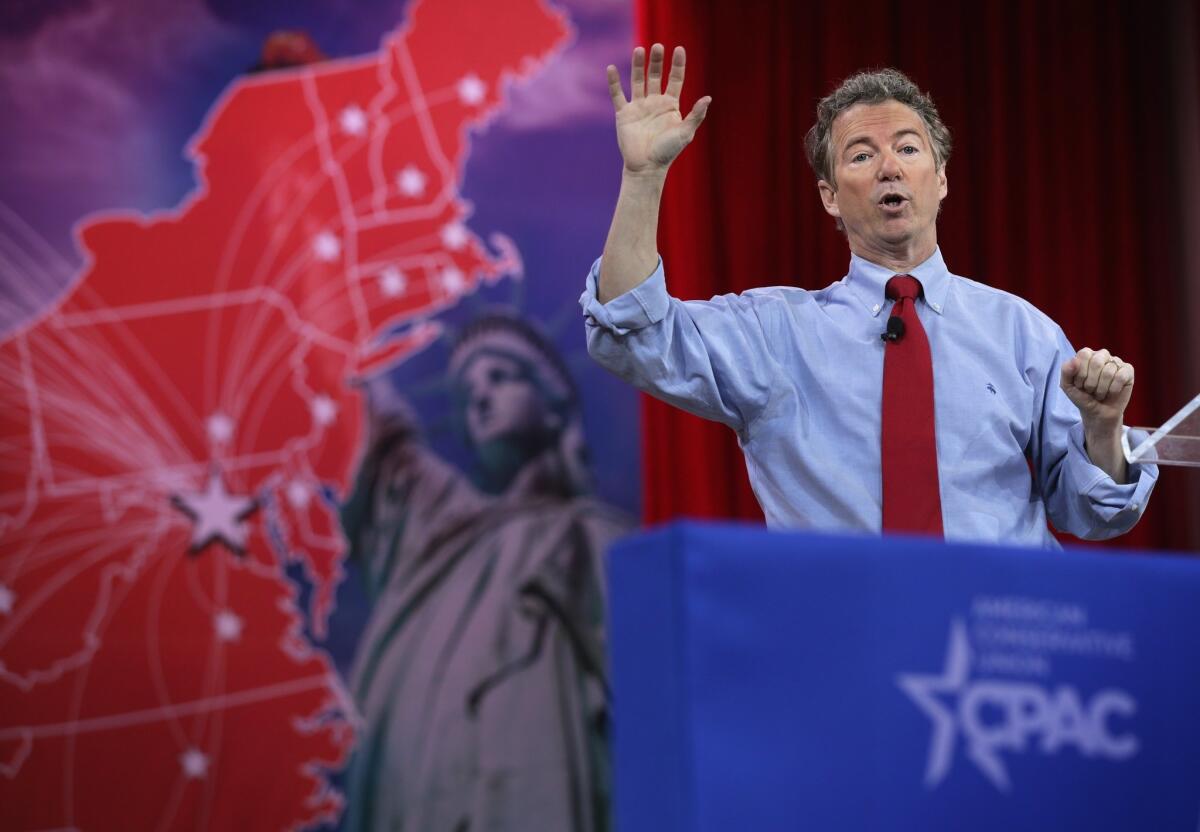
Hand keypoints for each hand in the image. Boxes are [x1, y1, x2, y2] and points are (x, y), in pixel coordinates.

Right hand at [607, 44, 710, 175]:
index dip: (677, 64)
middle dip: (657, 61)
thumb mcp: (685, 133)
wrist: (646, 167)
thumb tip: (708, 98)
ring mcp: (639, 107)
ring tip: (639, 49)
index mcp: (670, 105)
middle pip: (656, 76)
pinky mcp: (624, 114)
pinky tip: (611, 69)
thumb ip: (696, 115)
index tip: (679, 49)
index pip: (675, 79)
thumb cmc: (667, 152)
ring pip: (638, 80)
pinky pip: (617, 95)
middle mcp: (654, 102)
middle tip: (658, 46)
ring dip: (638, 65)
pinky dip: (613, 82)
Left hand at [1059, 347, 1134, 431]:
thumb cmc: (1082, 397)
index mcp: (1087, 355)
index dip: (1080, 373)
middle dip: (1090, 382)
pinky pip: (1121, 376)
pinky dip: (1113, 389)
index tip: (1079, 384)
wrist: (1097, 413)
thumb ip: (1066, 372)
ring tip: (1099, 393)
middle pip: (1097, 362)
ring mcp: (1116, 362)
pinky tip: (1111, 392)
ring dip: (1101, 389)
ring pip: (1108, 371)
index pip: (1084, 354)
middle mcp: (1102, 355)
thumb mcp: (1068, 386)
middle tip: (1090, 390)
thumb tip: (1074, 360)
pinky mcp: (1128, 371)